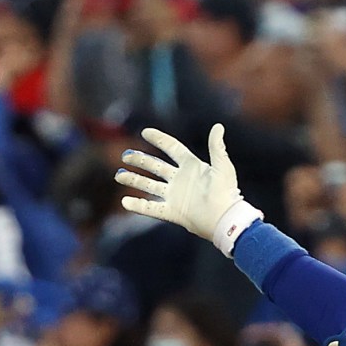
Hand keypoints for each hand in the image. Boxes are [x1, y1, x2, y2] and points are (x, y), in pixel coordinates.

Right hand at [116, 125, 251, 248]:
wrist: (226, 219)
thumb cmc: (227, 193)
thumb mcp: (223, 167)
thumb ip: (217, 147)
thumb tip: (218, 126)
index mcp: (192, 167)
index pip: (172, 148)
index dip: (160, 139)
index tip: (145, 131)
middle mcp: (181, 180)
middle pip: (155, 167)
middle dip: (140, 160)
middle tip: (125, 156)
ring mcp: (175, 196)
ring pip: (149, 186)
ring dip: (133, 180)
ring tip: (119, 176)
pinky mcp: (173, 212)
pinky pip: (152, 208)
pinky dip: (138, 206)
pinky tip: (125, 202)